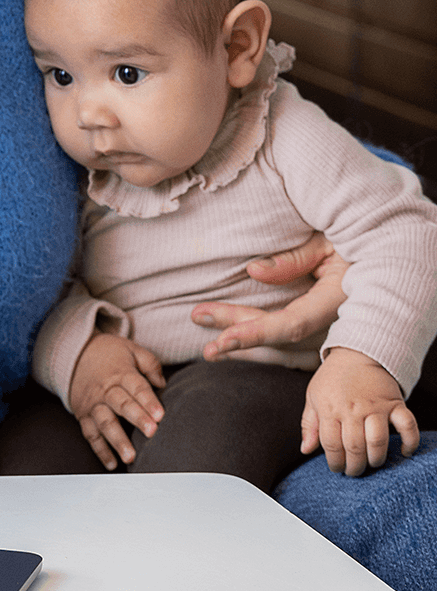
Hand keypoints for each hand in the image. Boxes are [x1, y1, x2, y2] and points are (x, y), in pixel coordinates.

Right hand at [68, 333, 165, 469]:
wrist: (75, 354)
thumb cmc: (109, 354)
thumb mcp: (131, 349)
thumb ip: (150, 364)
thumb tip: (162, 384)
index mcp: (120, 373)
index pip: (136, 387)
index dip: (148, 401)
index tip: (160, 414)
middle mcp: (105, 390)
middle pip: (122, 404)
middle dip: (137, 418)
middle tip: (151, 432)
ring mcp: (93, 404)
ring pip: (105, 423)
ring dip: (117, 440)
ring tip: (130, 456)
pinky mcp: (83, 416)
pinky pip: (90, 434)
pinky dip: (100, 450)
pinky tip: (112, 463)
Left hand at [192, 233, 347, 359]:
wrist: (393, 257)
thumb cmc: (359, 241)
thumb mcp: (327, 242)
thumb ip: (293, 259)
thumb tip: (253, 271)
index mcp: (337, 301)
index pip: (289, 325)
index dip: (254, 333)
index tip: (220, 338)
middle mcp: (335, 325)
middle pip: (278, 336)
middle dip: (236, 332)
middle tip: (197, 317)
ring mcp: (332, 334)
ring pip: (283, 349)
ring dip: (245, 343)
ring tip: (208, 340)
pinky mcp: (328, 334)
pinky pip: (293, 348)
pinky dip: (265, 346)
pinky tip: (238, 342)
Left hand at [302, 347, 419, 474]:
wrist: (357, 352)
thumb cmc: (332, 378)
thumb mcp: (313, 397)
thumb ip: (309, 424)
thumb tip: (305, 450)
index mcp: (330, 408)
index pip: (331, 445)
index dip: (334, 462)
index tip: (337, 468)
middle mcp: (352, 409)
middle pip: (354, 448)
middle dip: (354, 466)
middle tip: (355, 470)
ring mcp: (375, 406)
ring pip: (378, 441)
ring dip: (376, 458)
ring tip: (372, 462)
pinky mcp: (395, 403)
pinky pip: (408, 426)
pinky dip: (410, 442)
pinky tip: (404, 452)